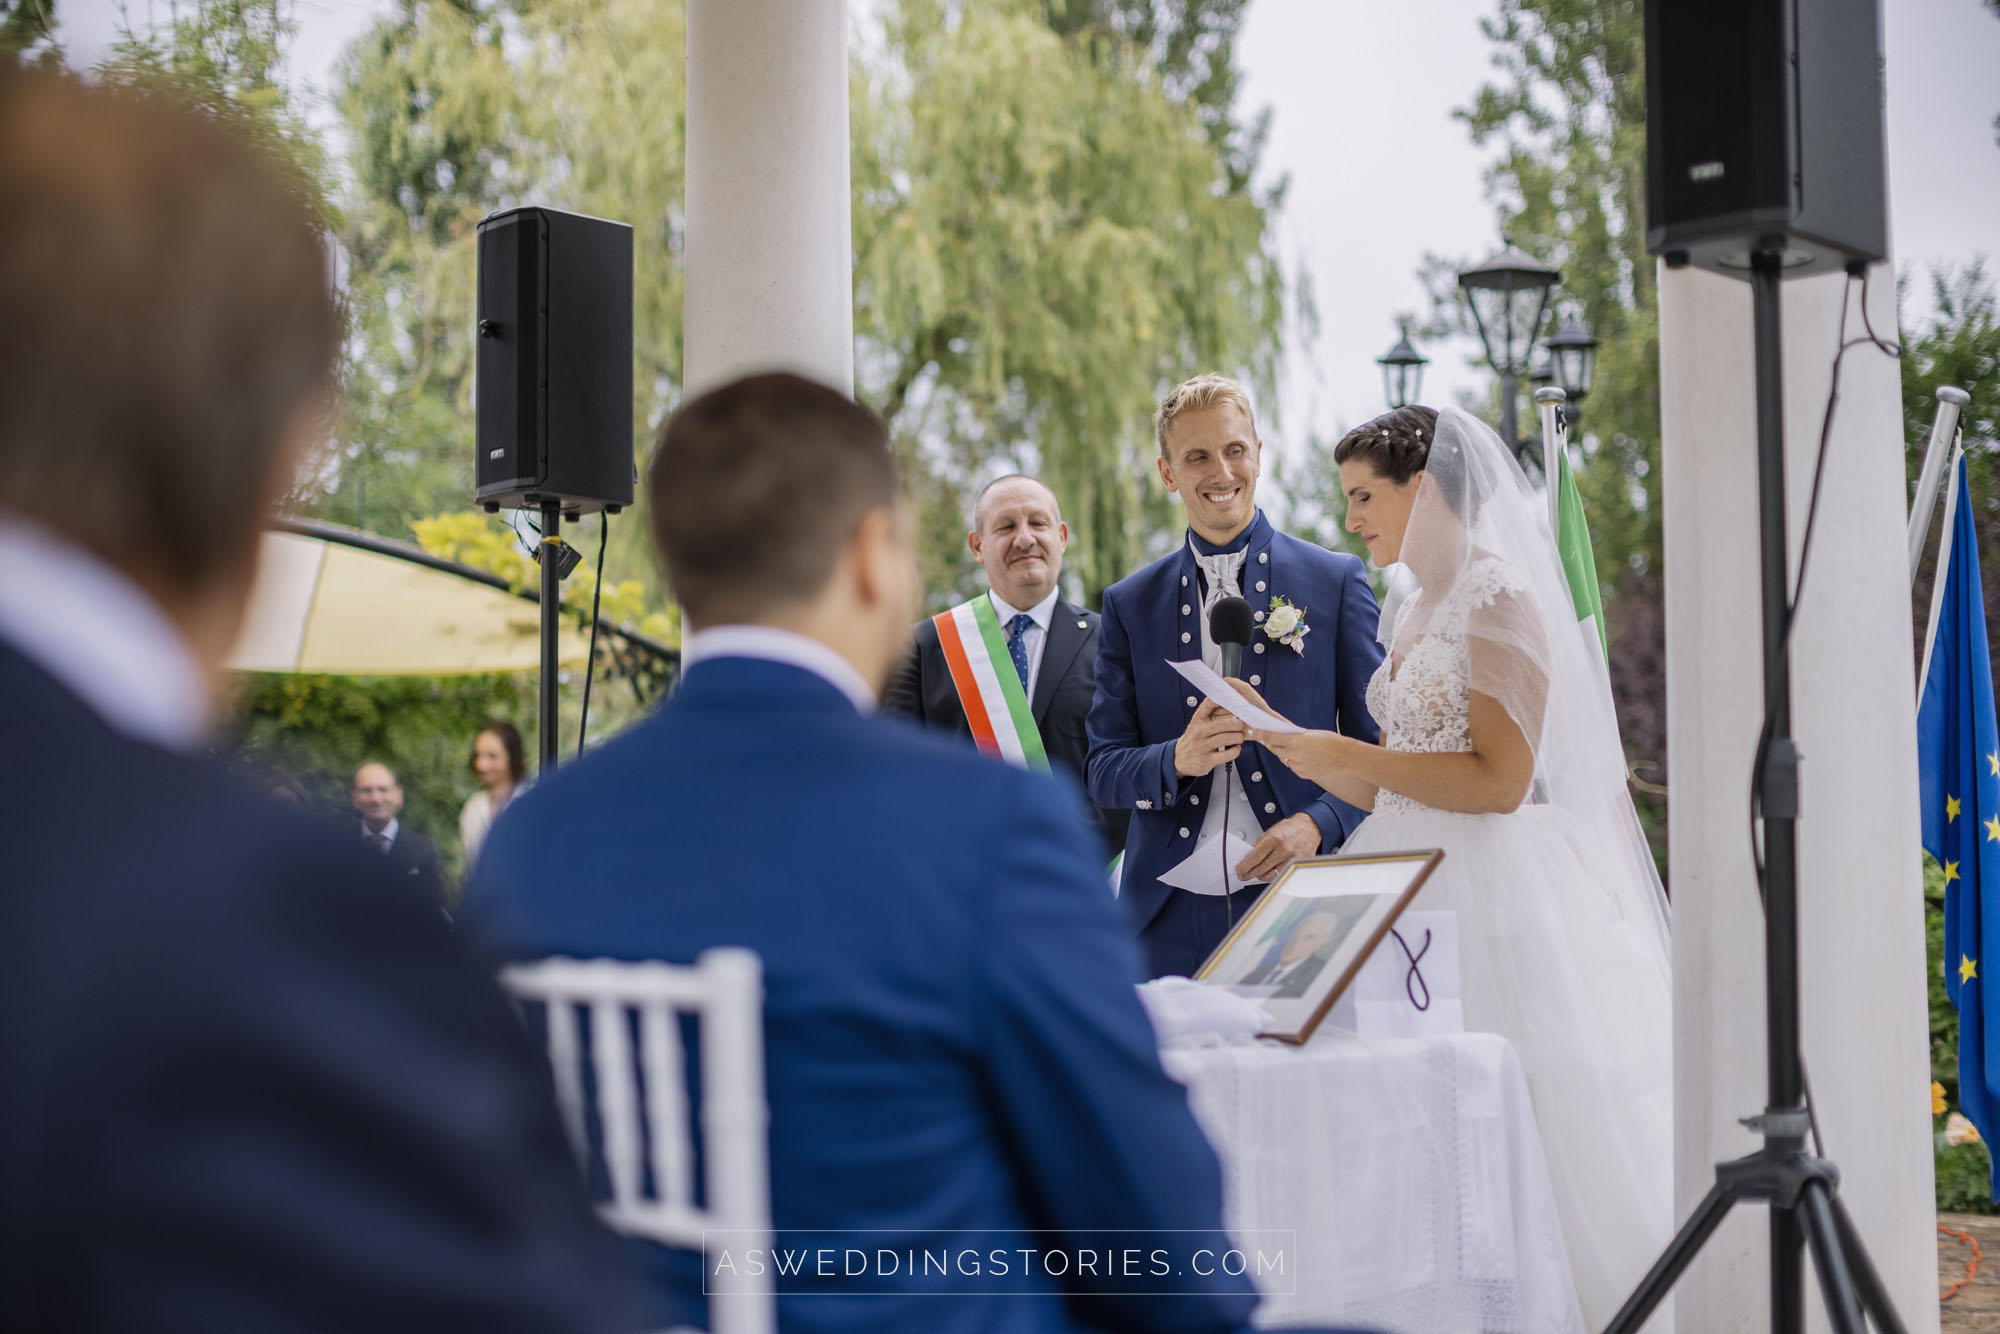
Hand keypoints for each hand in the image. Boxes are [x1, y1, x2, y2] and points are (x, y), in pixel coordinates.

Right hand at [1174, 699, 1247, 778]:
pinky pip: (1228, 754)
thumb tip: (1229, 703)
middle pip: (1223, 723)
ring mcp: (1203, 746)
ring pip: (1228, 738)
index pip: (1209, 704)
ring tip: (1239, 737)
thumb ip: (1210, 713)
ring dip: (1238, 737)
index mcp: (1198, 720)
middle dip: (1237, 724)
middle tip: (1240, 725)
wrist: (1179, 759)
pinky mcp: (1208, 760)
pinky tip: (1235, 748)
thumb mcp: (1197, 723)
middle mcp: (1200, 732)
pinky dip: (1236, 750)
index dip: (1223, 701)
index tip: (1234, 702)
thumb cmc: (1193, 739)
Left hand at [1231, 675, 1352, 784]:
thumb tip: (1283, 735)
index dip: (1259, 734)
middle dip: (1271, 743)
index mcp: (1296, 741)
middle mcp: (1294, 755)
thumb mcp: (1311, 734)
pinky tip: (1305, 757)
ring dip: (1285, 752)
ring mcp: (1298, 766)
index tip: (1251, 731)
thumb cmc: (1331, 742)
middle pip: (1274, 748)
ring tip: (1297, 747)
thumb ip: (1295, 736)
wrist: (1345, 758)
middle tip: (1265, 737)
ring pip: (1283, 758)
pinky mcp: (1302, 774)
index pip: (1271, 737)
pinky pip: (1292, 766)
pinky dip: (1294, 761)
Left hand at [1236, 812, 1320, 883]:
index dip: (1244, 867)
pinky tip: (1267, 873)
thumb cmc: (1291, 829)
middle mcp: (1284, 850)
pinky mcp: (1297, 866)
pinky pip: (1280, 876)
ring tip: (1256, 873)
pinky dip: (1271, 876)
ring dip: (1260, 876)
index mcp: (1274, 839)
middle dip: (1249, 874)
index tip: (1239, 870)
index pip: (1254, 858)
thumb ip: (1259, 845)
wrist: (1310, 828)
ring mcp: (1291, 859)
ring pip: (1270, 876)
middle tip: (1243, 874)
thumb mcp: (1271, 831)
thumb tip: (1248, 858)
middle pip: (1261, 869)